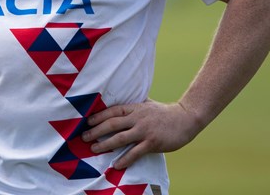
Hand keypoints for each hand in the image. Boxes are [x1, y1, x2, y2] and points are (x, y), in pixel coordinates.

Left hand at [81, 99, 201, 168]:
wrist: (186, 118)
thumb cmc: (165, 113)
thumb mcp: (147, 104)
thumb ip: (134, 106)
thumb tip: (121, 107)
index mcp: (135, 108)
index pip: (113, 111)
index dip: (99, 116)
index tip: (87, 122)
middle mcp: (137, 118)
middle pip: (112, 124)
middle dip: (96, 131)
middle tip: (84, 137)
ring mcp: (144, 130)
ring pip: (120, 138)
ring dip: (105, 144)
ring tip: (94, 149)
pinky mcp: (152, 142)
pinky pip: (135, 152)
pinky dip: (125, 159)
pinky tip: (116, 165)